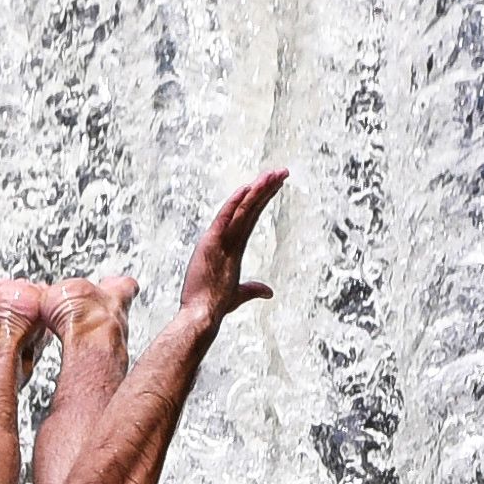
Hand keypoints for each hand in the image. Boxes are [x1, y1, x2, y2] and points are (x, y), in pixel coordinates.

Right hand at [179, 169, 286, 325]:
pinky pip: (225, 219)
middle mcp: (226, 238)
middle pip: (250, 207)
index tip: (277, 184)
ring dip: (257, 190)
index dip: (264, 199)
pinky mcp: (210, 243)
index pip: (252, 216)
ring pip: (242, 209)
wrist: (201, 313)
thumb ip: (253, 289)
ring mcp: (218, 239)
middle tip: (282, 171)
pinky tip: (246, 188)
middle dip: (266, 188)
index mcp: (233, 246)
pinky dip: (235, 203)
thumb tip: (269, 292)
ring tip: (273, 174)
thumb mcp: (238, 294)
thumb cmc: (214, 303)